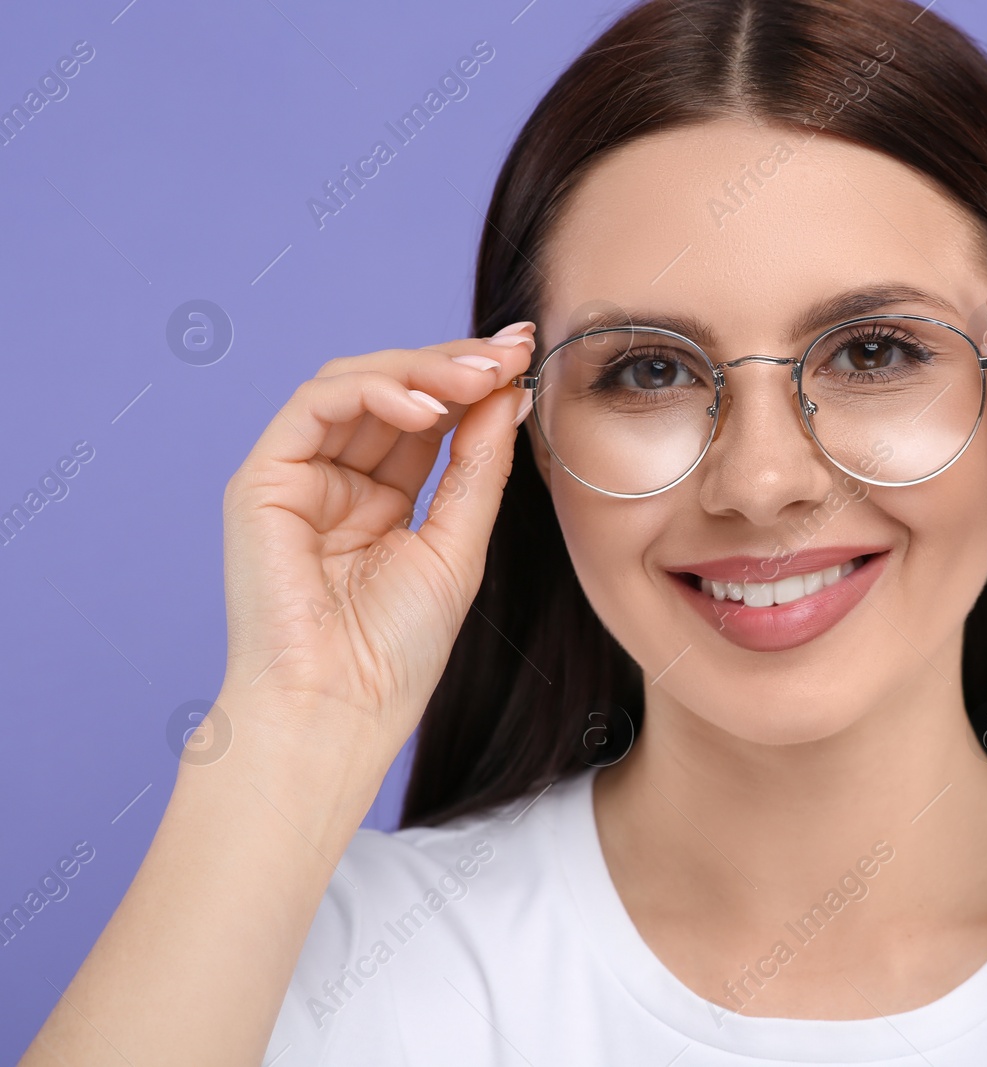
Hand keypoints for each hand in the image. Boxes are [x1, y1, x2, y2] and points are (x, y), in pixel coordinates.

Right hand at [215, 325, 534, 774]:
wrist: (339, 709)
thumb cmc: (396, 651)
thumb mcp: (458, 544)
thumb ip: (478, 466)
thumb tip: (508, 394)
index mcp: (383, 497)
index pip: (430, 416)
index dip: (476, 380)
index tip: (528, 353)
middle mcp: (338, 478)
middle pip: (396, 389)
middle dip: (457, 363)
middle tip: (511, 351)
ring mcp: (298, 475)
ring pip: (355, 383)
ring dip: (424, 369)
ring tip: (480, 376)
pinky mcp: (263, 479)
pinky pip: (316, 405)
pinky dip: (374, 392)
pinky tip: (427, 407)